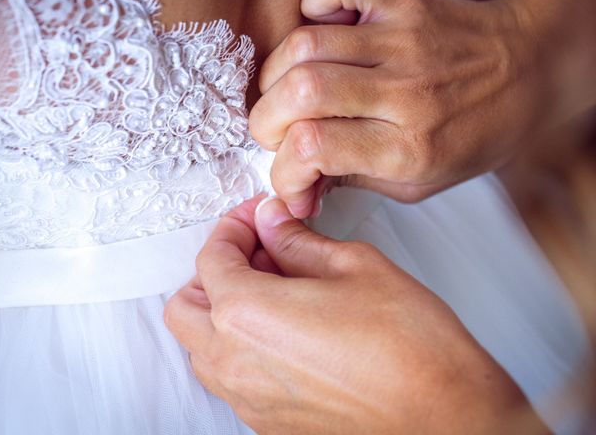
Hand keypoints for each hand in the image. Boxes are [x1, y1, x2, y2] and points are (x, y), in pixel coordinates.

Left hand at [165, 196, 546, 433]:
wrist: (446, 417)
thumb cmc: (410, 346)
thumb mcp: (353, 265)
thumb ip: (297, 241)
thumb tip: (271, 223)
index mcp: (246, 314)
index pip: (212, 257)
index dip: (233, 227)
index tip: (256, 218)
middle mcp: (234, 362)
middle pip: (185, 306)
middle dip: (214, 270)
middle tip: (258, 250)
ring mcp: (248, 399)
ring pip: (201, 345)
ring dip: (222, 310)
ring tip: (273, 288)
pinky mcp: (268, 422)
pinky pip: (230, 377)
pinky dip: (240, 346)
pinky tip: (285, 329)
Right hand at [249, 0, 595, 217]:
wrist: (530, 73)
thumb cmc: (474, 135)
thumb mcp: (417, 185)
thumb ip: (350, 182)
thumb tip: (295, 188)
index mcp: (410, 148)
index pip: (314, 150)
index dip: (281, 171)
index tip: (286, 177)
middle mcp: (405, 92)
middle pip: (301, 93)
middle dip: (266, 122)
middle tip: (274, 133)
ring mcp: (403, 40)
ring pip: (306, 45)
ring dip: (276, 76)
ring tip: (286, 93)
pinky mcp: (404, 1)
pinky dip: (313, 1)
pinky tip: (319, 32)